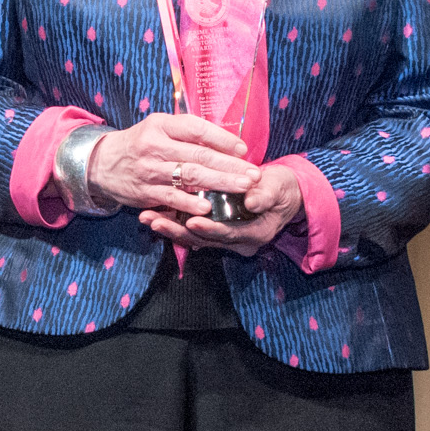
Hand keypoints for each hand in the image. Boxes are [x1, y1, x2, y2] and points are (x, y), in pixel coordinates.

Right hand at [85, 111, 256, 217]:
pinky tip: (209, 207)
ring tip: (242, 188)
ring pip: (190, 177)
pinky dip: (191, 203)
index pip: (197, 128)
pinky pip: (172, 199)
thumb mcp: (159, 128)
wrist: (102, 163)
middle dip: (230, 165)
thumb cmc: (141, 144)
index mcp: (162, 125)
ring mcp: (150, 170)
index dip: (222, 139)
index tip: (243, 149)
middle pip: (199, 155)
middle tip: (253, 174)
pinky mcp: (145, 192)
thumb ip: (188, 133)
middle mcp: (155, 145)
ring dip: (219, 183)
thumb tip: (226, 140)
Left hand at [143, 158, 306, 257]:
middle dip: (177, 231)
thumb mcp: (278, 188)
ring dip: (170, 228)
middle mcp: (237, 242)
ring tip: (146, 217)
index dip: (210, 229)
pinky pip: (192, 230)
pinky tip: (155, 214)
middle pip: (204, 240)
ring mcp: (225, 239)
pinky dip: (174, 222)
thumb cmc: (281, 188)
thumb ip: (265, 195)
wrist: (283, 194)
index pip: (228, 234)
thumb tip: (251, 202)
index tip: (191, 221)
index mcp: (254, 234)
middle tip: (153, 221)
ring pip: (194, 237)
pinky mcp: (216, 231)